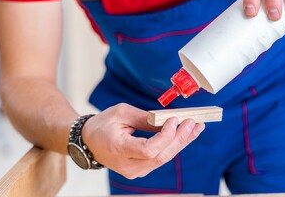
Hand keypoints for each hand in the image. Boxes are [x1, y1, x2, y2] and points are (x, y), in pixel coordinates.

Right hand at [82, 103, 204, 178]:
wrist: (89, 141)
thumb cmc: (103, 125)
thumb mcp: (122, 113)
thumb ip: (146, 118)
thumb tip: (168, 120)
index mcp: (118, 149)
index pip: (148, 150)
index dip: (165, 136)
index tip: (174, 120)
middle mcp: (127, 165)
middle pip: (160, 156)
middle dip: (180, 139)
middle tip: (194, 123)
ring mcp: (133, 171)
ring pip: (163, 159)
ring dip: (181, 142)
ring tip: (196, 128)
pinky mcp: (139, 169)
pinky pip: (159, 159)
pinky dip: (173, 146)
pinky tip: (184, 135)